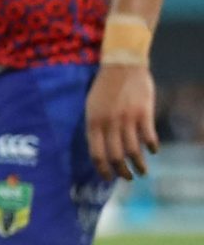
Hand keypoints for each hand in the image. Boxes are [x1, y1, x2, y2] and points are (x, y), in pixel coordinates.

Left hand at [86, 63, 157, 179]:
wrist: (122, 65)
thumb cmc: (105, 88)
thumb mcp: (91, 107)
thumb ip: (95, 127)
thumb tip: (99, 150)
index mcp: (93, 123)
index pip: (96, 154)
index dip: (103, 170)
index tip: (108, 178)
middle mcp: (109, 123)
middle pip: (116, 156)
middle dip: (122, 172)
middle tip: (127, 178)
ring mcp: (127, 118)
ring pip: (133, 150)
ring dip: (139, 165)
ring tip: (142, 172)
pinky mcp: (144, 113)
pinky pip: (148, 136)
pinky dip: (151, 147)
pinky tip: (153, 151)